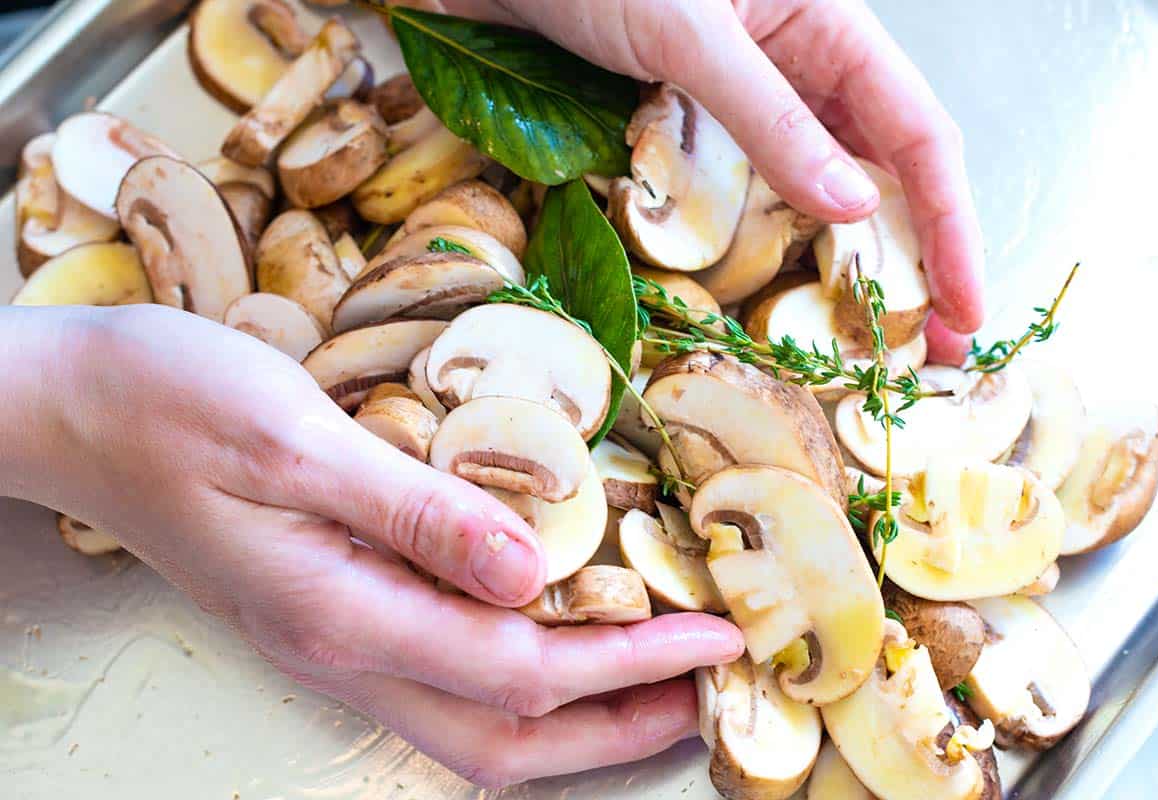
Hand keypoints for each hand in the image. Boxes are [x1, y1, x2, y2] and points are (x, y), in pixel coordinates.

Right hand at [0, 304, 742, 786]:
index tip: (716, 634)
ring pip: (479, 719)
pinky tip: (560, 627)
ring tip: (658, 674)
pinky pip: (448, 676)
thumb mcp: (294, 441)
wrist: (75, 407)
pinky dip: (525, 674)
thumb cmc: (168, 403)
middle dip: (620, 725)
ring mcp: (334, 639)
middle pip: (507, 735)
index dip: (632, 662)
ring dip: (579, 712)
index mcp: (341, 613)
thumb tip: (527, 576)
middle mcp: (343, 648)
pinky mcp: (333, 609)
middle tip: (709, 688)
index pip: (522, 670)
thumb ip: (416, 513)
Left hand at [401, 0, 983, 362]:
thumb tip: (852, 211)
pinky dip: (777, 244)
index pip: (918, 136)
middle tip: (932, 351)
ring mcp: (747, 102)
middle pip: (883, 174)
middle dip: (916, 261)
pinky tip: (793, 290)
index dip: (952, 225)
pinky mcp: (694, 128)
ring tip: (874, 339)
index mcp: (828, 25)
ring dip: (851, 264)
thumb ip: (772, 119)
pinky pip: (753, 195)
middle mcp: (800, 66)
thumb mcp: (692, 35)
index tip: (967, 307)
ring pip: (823, 192)